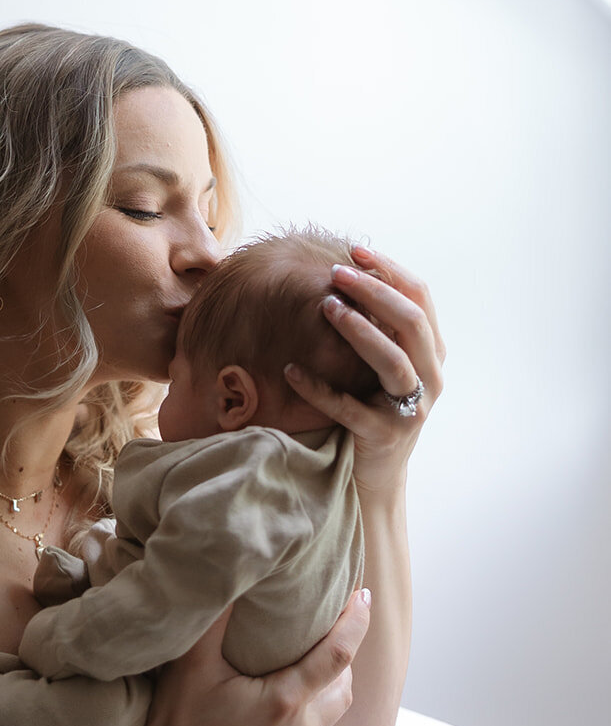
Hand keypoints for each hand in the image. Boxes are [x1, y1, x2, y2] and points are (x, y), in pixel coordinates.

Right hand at [120, 592, 370, 725]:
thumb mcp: (191, 664)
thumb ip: (216, 618)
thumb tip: (234, 574)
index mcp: (285, 702)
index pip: (339, 655)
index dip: (357, 622)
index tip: (364, 596)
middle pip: (342, 688)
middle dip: (342, 657)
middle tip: (328, 630)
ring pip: (327, 719)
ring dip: (324, 690)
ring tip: (305, 667)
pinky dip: (304, 721)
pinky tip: (277, 712)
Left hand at [285, 245, 445, 498]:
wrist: (377, 475)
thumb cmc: (374, 407)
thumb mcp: (384, 362)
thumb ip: (380, 325)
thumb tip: (350, 270)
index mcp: (433, 352)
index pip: (421, 297)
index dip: (390, 269)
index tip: (355, 250)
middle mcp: (431, 377)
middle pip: (411, 322)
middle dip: (373, 291)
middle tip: (336, 272)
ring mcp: (412, 409)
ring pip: (392, 362)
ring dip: (359, 330)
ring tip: (326, 307)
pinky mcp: (385, 436)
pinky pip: (350, 408)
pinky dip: (319, 387)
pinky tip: (291, 370)